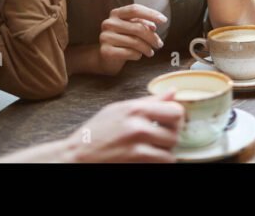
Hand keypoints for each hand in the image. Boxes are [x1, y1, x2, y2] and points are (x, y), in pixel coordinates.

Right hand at [65, 93, 183, 162]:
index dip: (177, 117)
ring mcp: (137, 146)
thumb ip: (148, 101)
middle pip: (176, 132)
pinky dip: (160, 161)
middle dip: (172, 135)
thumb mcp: (119, 109)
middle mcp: (138, 126)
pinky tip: (149, 157)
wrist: (77, 155)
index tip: (171, 121)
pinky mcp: (136, 162)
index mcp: (134, 109)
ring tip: (154, 148)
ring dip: (166, 151)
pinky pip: (162, 162)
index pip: (175, 110)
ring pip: (171, 150)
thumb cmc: (96, 132)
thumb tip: (173, 92)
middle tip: (162, 137)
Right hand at [97, 4, 166, 75]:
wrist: (106, 58)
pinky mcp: (105, 51)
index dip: (151, 14)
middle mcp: (109, 23)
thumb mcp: (132, 29)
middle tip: (159, 44)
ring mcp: (105, 37)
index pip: (135, 9)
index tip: (164, 20)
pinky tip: (138, 56)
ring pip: (135, 42)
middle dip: (152, 37)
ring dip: (147, 48)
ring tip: (151, 52)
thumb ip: (142, 24)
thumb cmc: (123, 40)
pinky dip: (137, 55)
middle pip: (137, 27)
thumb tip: (153, 27)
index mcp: (116, 13)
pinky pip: (129, 52)